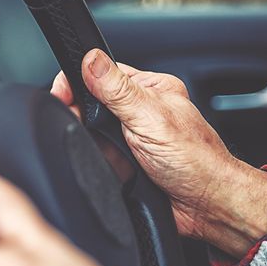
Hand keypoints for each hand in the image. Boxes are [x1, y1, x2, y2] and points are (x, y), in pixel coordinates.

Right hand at [51, 49, 266, 257]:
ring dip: (94, 146)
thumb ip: (117, 90)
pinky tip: (112, 169)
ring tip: (111, 156)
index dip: (77, 81)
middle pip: (91, 104)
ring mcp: (132, 138)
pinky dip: (99, 165)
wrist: (205, 206)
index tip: (61, 94)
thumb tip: (92, 59)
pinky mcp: (126, 163)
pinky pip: (99, 159)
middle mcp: (140, 111)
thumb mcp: (150, 117)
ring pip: (92, 134)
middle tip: (91, 131)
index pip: (101, 73)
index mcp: (149, 89)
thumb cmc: (196, 161)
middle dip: (84, 118)